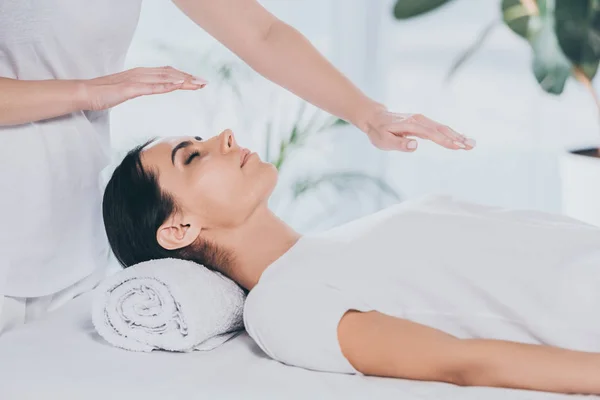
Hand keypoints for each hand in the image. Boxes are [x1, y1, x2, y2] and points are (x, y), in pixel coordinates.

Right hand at [79, 66, 207, 110]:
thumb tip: (151, 89)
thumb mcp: (128, 91)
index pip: (167, 74)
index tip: (198, 82)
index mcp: (142, 74)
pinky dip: (167, 85)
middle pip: (170, 74)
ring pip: (165, 78)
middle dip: (189, 78)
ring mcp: (136, 80)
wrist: (85, 93)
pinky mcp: (131, 88)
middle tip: (205, 83)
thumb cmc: (104, 94)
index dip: (184, 77)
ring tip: (198, 84)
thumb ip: (140, 89)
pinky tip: (178, 85)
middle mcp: (141, 73)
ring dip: (183, 81)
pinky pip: (152, 87)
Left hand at [362, 107, 475, 151]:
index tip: (458, 146)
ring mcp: (422, 120)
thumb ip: (399, 144)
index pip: (432, 134)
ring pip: (442, 128)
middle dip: (457, 137)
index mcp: (411, 125)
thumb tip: (415, 145)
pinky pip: (439, 128)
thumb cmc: (379, 132)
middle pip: (442, 129)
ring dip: (457, 135)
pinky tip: (459, 139)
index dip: (445, 140)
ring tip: (470, 144)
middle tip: (471, 146)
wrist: (375, 118)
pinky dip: (450, 133)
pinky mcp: (422, 123)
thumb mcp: (384, 141)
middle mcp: (419, 120)